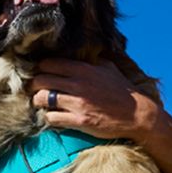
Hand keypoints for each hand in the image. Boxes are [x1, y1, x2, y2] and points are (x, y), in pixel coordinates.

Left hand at [29, 58, 160, 143]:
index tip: (40, 73)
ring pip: (42, 99)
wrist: (137, 114)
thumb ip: (91, 60)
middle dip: (34, 85)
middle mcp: (79, 84)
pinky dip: (48, 117)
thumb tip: (79, 51)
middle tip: (35, 89)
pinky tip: (52, 116)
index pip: (49, 63)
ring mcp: (78, 103)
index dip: (40, 68)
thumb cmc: (122, 91)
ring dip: (38, 101)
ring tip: (40, 103)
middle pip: (41, 80)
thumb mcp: (108, 68)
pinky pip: (52, 118)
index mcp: (84, 69)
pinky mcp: (79, 121)